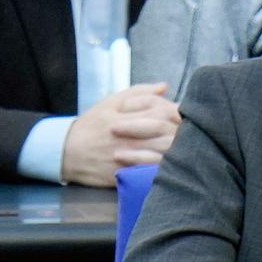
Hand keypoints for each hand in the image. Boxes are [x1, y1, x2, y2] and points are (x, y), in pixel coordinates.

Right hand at [59, 84, 181, 186]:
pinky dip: (164, 169)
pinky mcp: (122, 175)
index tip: (187, 115)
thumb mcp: (111, 102)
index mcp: (125, 116)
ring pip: (160, 155)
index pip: (161, 111)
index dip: (178, 113)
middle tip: (196, 132)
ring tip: (189, 149)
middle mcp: (127, 137)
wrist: (65, 152)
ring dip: (178, 152)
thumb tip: (164, 87)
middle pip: (165, 134)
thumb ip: (139, 92)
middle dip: (183, 133)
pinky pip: (149, 173)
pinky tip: (175, 167)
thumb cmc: (91, 125)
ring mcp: (125, 158)